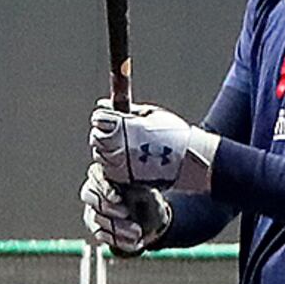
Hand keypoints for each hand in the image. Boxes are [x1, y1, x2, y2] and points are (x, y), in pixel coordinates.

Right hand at [79, 168, 168, 254]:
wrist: (152, 224)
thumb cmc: (150, 203)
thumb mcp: (152, 195)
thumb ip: (143, 191)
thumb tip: (139, 190)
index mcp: (107, 173)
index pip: (96, 174)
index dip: (104, 186)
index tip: (117, 197)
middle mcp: (95, 189)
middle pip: (89, 195)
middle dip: (109, 206)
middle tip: (126, 214)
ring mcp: (92, 209)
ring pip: (96, 217)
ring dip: (117, 227)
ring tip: (138, 233)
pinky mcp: (95, 227)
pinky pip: (101, 234)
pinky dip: (118, 240)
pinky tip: (134, 243)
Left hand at [93, 103, 215, 188]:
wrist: (189, 160)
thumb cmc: (173, 133)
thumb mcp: (150, 113)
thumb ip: (124, 109)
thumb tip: (102, 104)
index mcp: (125, 126)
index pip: (99, 118)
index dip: (103, 116)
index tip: (110, 117)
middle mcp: (119, 145)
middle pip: (96, 137)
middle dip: (103, 133)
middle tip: (118, 133)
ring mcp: (120, 164)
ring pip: (100, 155)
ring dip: (107, 150)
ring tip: (126, 147)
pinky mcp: (124, 179)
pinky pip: (108, 170)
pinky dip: (113, 164)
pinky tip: (128, 160)